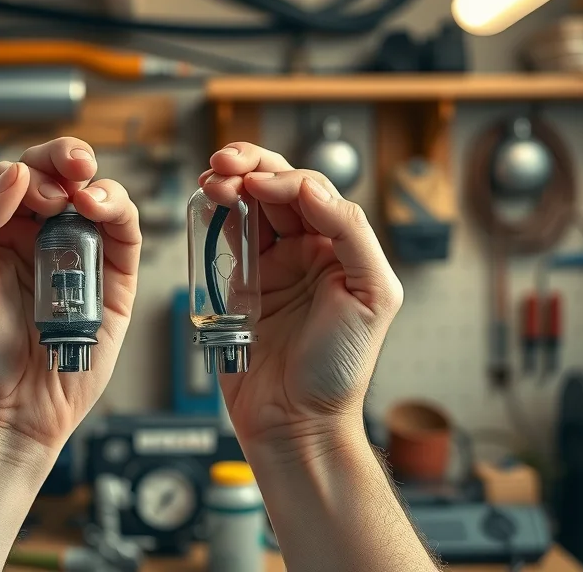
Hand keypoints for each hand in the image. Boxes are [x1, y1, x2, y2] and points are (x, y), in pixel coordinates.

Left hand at [0, 137, 140, 454]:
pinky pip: (124, 235)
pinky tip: (102, 209)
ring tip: (87, 193)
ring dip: (98, 184)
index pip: (15, 178)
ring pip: (99, 198)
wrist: (6, 411)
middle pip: (59, 177)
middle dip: (67, 159)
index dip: (26, 172)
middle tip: (74, 163)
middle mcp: (39, 239)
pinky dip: (120, 212)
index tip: (28, 191)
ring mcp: (79, 257)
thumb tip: (13, 174)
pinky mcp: (113, 282)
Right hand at [198, 143, 402, 449]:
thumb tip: (313, 189)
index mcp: (343, 249)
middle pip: (278, 189)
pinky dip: (216, 216)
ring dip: (230, 185)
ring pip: (250, 208)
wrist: (295, 421)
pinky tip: (209, 202)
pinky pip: (227, 240)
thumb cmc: (340, 369)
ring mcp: (271, 267)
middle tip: (226, 162)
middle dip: (251, 167)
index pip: (313, 193)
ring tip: (213, 179)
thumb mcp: (373, 296)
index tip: (259, 184)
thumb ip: (351, 234)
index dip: (285, 179)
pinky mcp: (239, 286)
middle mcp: (307, 251)